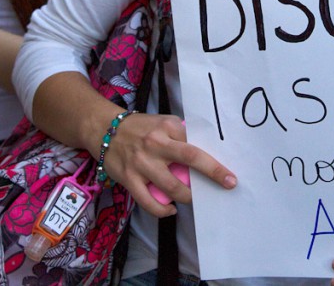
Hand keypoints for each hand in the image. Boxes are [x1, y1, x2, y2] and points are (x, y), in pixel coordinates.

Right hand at [102, 113, 236, 217]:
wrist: (104, 128)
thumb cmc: (141, 128)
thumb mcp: (163, 123)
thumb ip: (181, 136)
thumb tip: (205, 154)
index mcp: (168, 127)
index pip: (196, 143)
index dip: (214, 160)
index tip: (229, 172)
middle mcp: (156, 143)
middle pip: (191, 158)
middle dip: (213, 173)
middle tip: (228, 183)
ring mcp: (142, 162)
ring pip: (172, 186)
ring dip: (187, 196)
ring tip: (192, 198)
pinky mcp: (129, 178)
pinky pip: (149, 202)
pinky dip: (163, 210)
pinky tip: (171, 209)